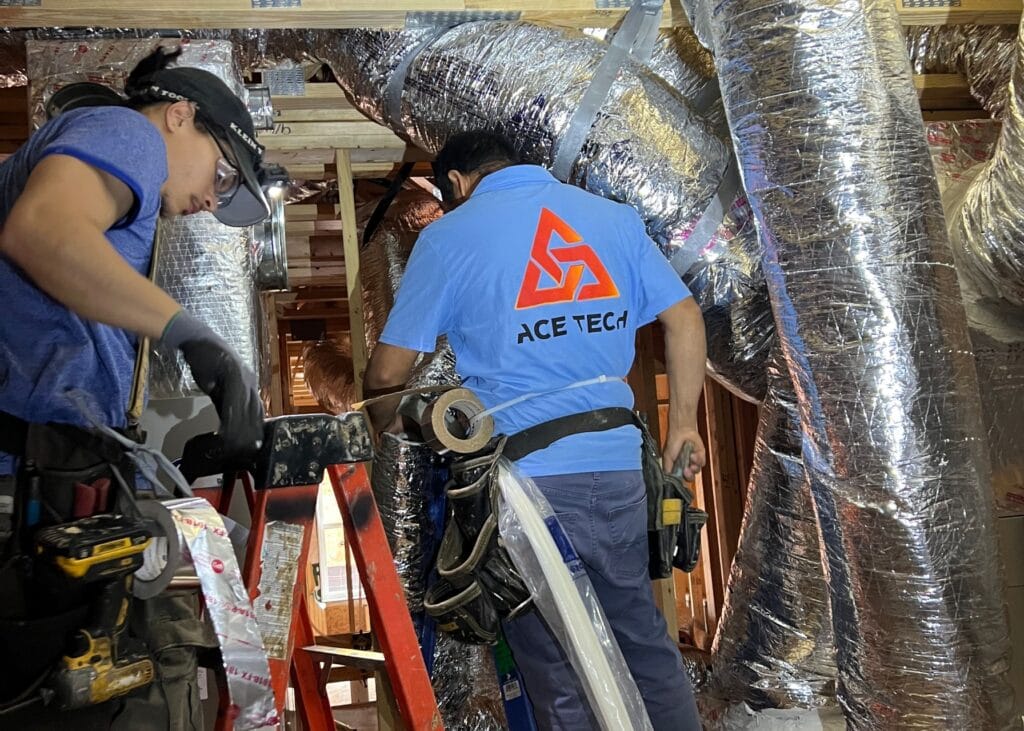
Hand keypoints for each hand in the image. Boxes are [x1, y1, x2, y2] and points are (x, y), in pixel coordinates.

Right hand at [161, 311, 263, 455]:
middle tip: (250, 449)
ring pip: (246, 406)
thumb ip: (224, 399)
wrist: (196, 339)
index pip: (255, 408)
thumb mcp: (217, 385)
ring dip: (242, 426)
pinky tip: (226, 429)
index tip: (254, 443)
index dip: (255, 426)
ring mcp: (242, 376)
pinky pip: (233, 399)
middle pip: (254, 409)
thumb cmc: (206, 361)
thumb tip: (228, 420)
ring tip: (238, 443)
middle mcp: (249, 380)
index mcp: (248, 383)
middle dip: (251, 430)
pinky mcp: (232, 373)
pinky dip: (231, 415)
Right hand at [663, 427, 705, 481]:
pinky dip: (698, 459)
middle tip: (687, 470)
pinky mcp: (701, 457)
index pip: (680, 480)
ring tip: (690, 458)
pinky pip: (702, 463)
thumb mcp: (666, 457)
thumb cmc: (673, 444)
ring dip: (694, 466)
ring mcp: (694, 463)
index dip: (681, 479)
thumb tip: (667, 479)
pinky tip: (694, 453)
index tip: (680, 475)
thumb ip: (667, 469)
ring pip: (697, 471)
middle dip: (689, 475)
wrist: (682, 431)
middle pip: (690, 478)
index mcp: (677, 469)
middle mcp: (686, 467)